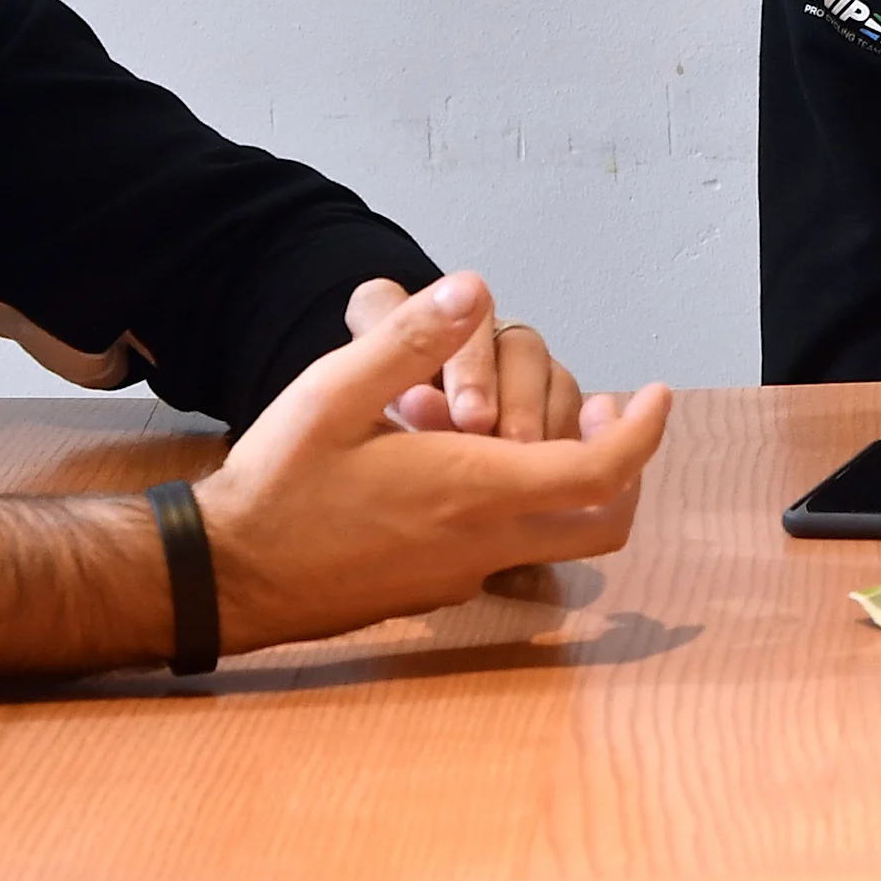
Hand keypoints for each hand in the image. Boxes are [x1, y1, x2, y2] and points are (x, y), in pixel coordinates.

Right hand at [203, 272, 671, 652]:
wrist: (223, 576)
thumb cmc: (276, 483)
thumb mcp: (334, 393)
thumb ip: (409, 340)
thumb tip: (476, 290)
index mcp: (474, 491)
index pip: (601, 471)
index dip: (643, 432)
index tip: (657, 394)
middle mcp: (482, 544)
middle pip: (602, 521)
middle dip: (622, 465)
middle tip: (601, 412)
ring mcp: (460, 576)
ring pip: (558, 541)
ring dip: (572, 488)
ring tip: (533, 427)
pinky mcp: (435, 590)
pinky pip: (510, 552)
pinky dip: (524, 510)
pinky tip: (474, 466)